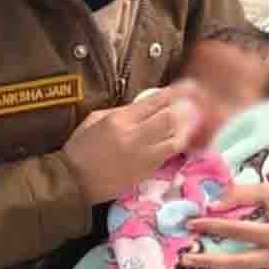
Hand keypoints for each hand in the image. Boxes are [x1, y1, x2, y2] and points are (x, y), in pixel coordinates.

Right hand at [62, 82, 203, 203]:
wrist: (73, 181)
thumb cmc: (80, 148)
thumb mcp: (95, 120)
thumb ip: (121, 111)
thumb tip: (142, 105)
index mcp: (120, 120)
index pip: (154, 102)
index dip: (174, 93)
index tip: (188, 87)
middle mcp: (135, 136)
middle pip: (170, 118)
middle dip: (185, 108)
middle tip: (195, 103)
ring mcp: (144, 155)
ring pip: (175, 138)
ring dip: (185, 128)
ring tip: (191, 121)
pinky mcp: (147, 170)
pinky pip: (169, 154)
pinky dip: (177, 144)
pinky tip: (180, 138)